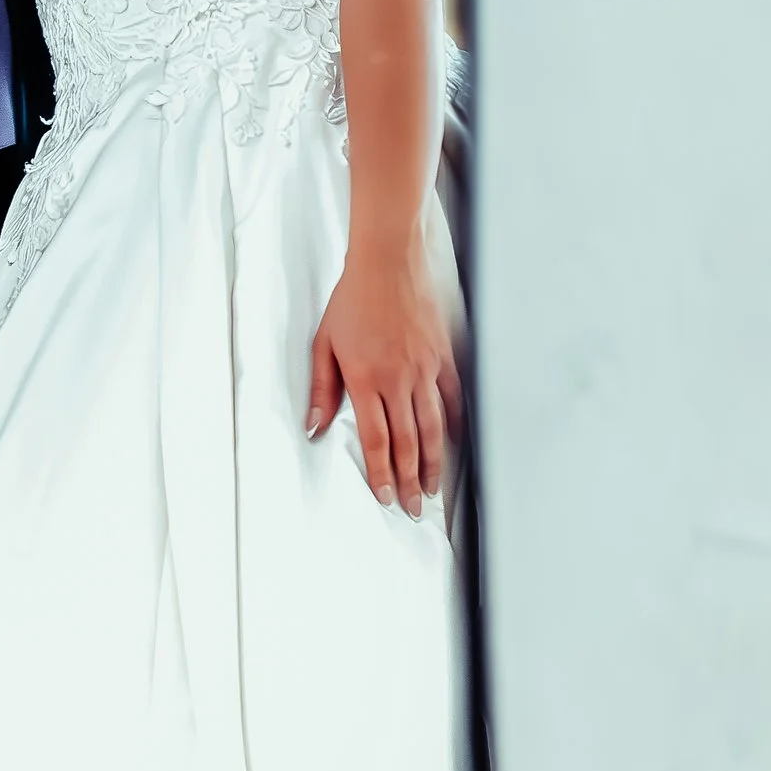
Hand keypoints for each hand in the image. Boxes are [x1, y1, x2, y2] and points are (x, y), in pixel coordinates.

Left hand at [308, 249, 461, 516]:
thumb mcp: (324, 343)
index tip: (386, 496)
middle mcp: (398, 380)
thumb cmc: (352, 299)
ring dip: (434, 463)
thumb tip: (314, 426)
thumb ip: (322, 389)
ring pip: (434, 428)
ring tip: (434, 488)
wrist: (386, 263)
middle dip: (411, 481)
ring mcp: (424, 369)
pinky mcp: (442, 356)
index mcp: (366, 379)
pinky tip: (455, 443)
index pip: (377, 440)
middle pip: (408, 443)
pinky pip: (452, 399)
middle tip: (415, 508)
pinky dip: (455, 425)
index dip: (382, 474)